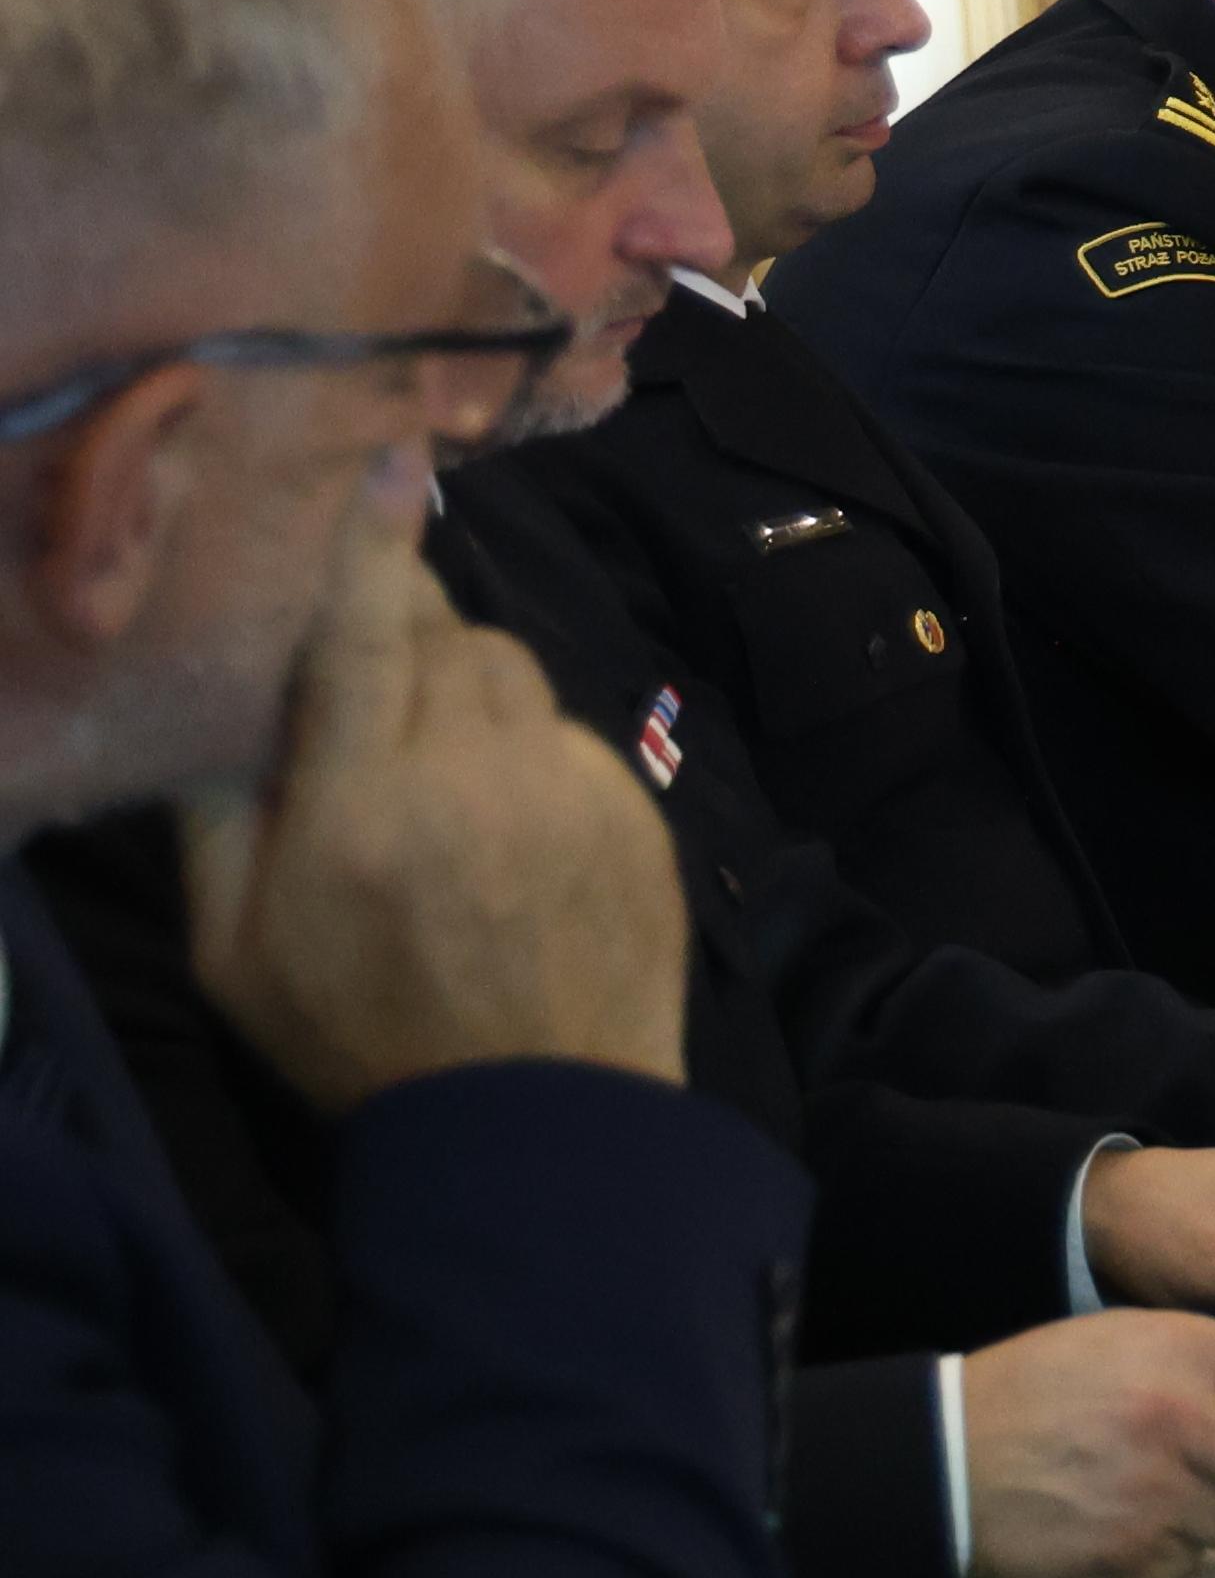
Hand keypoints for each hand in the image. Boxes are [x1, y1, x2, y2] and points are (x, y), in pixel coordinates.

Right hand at [181, 510, 687, 1102]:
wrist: (540, 1122)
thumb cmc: (359, 1037)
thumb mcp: (234, 947)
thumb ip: (217, 813)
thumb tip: (213, 700)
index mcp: (362, 806)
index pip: (370, 630)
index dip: (373, 539)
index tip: (385, 456)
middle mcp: (475, 778)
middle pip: (450, 636)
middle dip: (409, 640)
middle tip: (373, 695)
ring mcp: (572, 791)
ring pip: (518, 674)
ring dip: (472, 692)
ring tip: (437, 769)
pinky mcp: (636, 812)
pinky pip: (573, 736)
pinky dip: (533, 755)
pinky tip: (508, 828)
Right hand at [954, 1313, 1214, 1577]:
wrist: (940, 1458)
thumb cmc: (1038, 1392)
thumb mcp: (1128, 1342)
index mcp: (1188, 1351)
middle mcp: (1183, 1419)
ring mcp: (1158, 1492)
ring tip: (1180, 1497)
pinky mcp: (1131, 1554)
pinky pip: (1189, 1557)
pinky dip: (1180, 1546)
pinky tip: (1134, 1523)